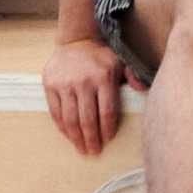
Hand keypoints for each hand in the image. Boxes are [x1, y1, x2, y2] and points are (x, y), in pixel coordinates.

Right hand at [42, 35, 129, 155]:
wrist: (76, 41)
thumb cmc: (101, 56)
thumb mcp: (121, 61)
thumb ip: (133, 75)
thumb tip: (143, 90)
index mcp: (104, 77)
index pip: (107, 111)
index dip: (107, 128)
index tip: (108, 140)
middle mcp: (84, 82)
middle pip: (88, 119)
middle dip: (91, 139)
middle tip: (93, 152)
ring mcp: (65, 84)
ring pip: (70, 118)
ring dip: (75, 137)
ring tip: (81, 148)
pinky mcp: (50, 85)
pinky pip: (56, 111)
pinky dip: (62, 126)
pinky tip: (68, 135)